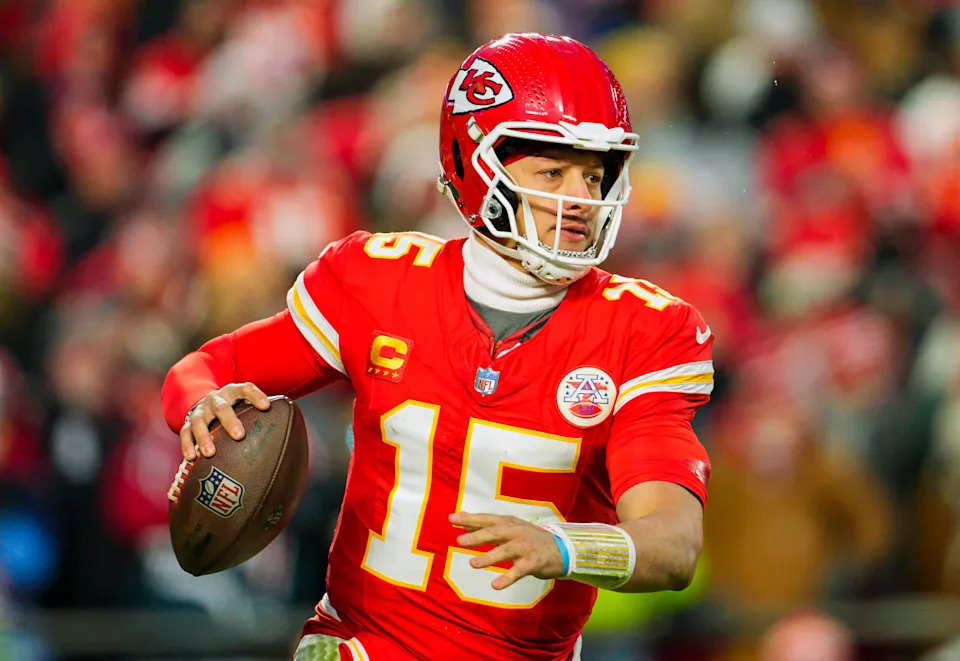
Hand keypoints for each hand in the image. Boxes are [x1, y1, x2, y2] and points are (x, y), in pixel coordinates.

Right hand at [180, 382, 270, 459]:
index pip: (246, 388)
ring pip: (199, 421)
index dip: (256, 396)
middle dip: (230, 421)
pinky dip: (187, 445)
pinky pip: (185, 433)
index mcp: (233, 391)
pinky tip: (191, 458)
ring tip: (210, 453)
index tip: (267, 407)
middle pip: (222, 407)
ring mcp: (200, 411)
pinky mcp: (187, 423)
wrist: (206, 402)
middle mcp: (216, 399)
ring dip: (205, 437)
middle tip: (240, 436)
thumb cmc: (236, 408)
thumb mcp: (247, 405)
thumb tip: (293, 437)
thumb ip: (264, 416)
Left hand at [449, 512, 564, 589]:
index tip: (451, 519)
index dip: (469, 519)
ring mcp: (524, 547)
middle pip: (494, 533)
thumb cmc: (529, 537)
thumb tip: (462, 517)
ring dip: (489, 557)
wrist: (561, 549)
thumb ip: (486, 523)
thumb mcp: (510, 526)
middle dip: (477, 536)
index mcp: (508, 522)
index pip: (486, 519)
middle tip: (459, 541)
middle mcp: (515, 532)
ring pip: (505, 551)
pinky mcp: (532, 563)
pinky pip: (518, 571)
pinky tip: (495, 585)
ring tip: (472, 564)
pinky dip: (507, 578)